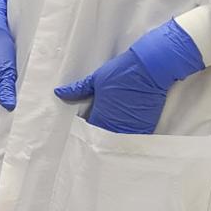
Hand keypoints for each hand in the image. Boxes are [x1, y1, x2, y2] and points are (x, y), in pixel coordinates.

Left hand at [54, 19, 205, 134]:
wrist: (151, 68)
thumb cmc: (122, 71)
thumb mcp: (96, 78)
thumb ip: (78, 89)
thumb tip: (59, 92)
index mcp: (101, 115)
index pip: (88, 131)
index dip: (84, 131)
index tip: (82, 130)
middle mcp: (116, 125)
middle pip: (103, 140)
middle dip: (98, 139)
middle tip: (94, 136)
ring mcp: (132, 127)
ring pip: (118, 141)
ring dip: (113, 140)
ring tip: (108, 138)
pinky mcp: (146, 126)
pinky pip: (133, 139)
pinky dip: (127, 139)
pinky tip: (123, 135)